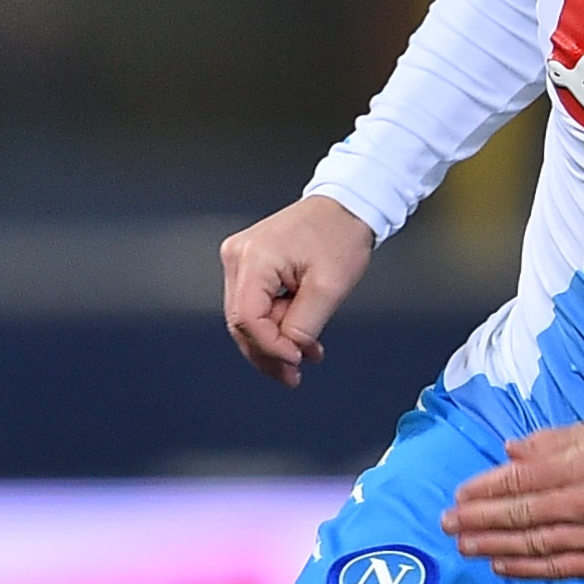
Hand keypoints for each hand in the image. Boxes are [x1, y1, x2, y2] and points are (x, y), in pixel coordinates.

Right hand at [222, 194, 375, 388]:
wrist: (345, 207)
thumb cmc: (339, 234)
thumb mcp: (329, 287)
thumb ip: (305, 324)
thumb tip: (289, 351)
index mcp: (254, 258)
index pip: (247, 319)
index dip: (270, 347)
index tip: (295, 362)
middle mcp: (238, 257)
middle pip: (242, 323)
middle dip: (269, 353)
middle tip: (293, 376)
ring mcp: (241, 260)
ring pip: (248, 319)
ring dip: (276, 342)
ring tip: (306, 355)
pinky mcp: (250, 265)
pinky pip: (256, 305)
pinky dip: (277, 325)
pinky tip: (300, 338)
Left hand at [443, 424, 583, 580]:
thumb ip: (547, 443)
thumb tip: (508, 453)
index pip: (526, 478)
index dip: (489, 488)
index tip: (460, 495)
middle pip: (526, 513)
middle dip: (481, 519)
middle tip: (448, 523)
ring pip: (538, 544)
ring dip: (495, 546)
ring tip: (464, 546)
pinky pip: (560, 568)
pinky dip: (527, 569)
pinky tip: (499, 565)